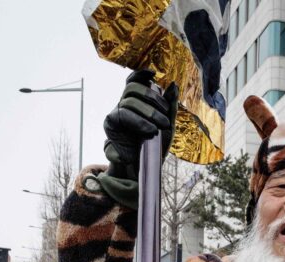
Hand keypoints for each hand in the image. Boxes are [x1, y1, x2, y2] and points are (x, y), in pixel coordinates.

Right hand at [91, 70, 177, 209]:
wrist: (144, 166)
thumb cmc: (155, 145)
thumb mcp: (168, 124)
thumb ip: (170, 105)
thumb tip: (173, 85)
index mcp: (137, 102)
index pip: (134, 81)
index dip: (141, 74)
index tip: (154, 73)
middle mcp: (124, 104)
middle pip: (133, 88)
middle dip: (152, 97)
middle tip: (165, 115)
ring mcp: (116, 112)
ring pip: (129, 99)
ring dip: (148, 111)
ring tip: (161, 125)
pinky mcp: (111, 124)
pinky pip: (123, 114)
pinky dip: (139, 120)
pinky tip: (149, 129)